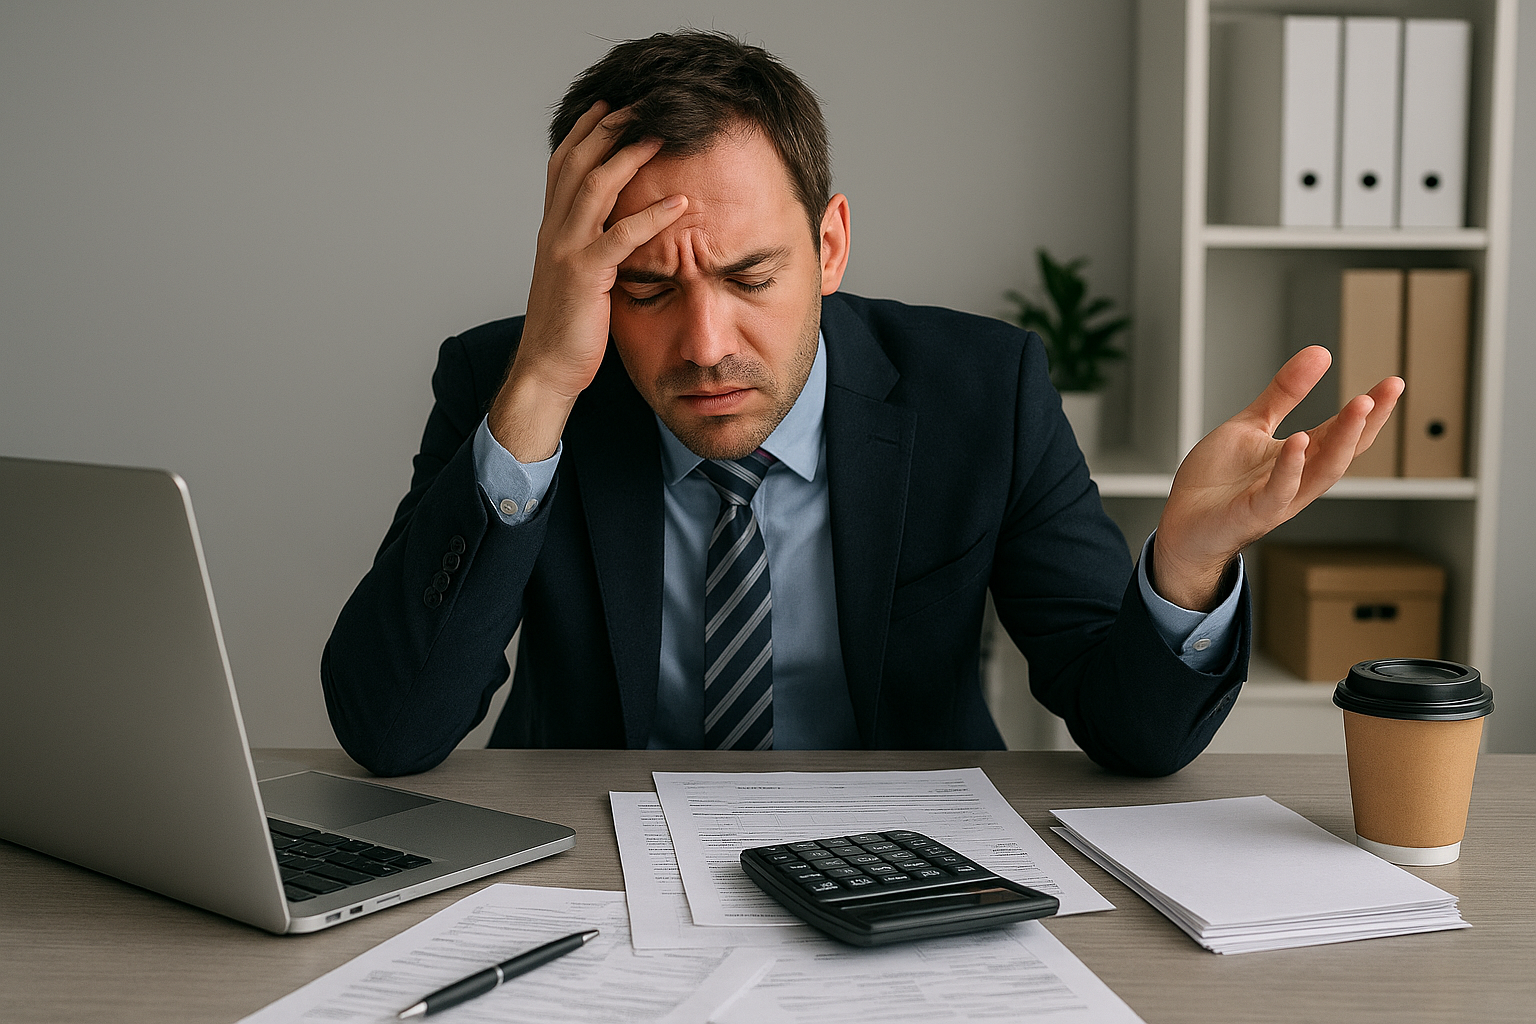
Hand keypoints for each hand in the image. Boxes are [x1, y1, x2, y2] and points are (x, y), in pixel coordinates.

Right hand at [487, 102, 688, 461]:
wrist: (546, 370)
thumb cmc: (568, 329)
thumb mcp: (575, 277)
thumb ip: (589, 247)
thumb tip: (613, 230)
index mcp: (551, 229)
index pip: (563, 164)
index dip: (585, 131)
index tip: (610, 105)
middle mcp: (554, 231)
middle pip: (578, 161)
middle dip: (609, 128)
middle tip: (641, 103)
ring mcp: (566, 250)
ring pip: (595, 186)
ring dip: (630, 155)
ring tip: (660, 133)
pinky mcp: (584, 275)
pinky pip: (620, 236)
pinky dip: (652, 216)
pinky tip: (680, 202)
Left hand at [1151, 346, 1403, 609]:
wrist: (1180, 524)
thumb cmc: (1216, 482)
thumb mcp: (1250, 426)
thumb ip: (1284, 394)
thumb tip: (1321, 353)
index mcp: (1299, 459)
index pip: (1342, 432)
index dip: (1370, 410)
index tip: (1394, 383)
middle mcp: (1296, 480)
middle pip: (1342, 452)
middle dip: (1365, 422)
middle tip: (1387, 392)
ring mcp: (1278, 500)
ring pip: (1321, 473)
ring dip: (1342, 441)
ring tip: (1359, 407)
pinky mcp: (1252, 513)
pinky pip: (1278, 493)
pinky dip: (1290, 468)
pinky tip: (1298, 442)